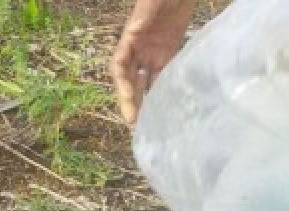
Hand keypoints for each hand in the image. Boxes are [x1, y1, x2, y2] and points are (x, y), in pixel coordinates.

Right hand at [110, 0, 195, 124]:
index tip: (128, 99)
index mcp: (130, 40)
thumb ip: (142, 18)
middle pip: (130, 80)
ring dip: (144, 99)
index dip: (121, 85)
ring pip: (145, 81)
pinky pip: (162, 75)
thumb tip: (134, 31)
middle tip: (132, 122)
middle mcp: (138, 51)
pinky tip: (164, 103)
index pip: (119, 68)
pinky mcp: (169, 53)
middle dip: (130, 100)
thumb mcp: (150, 4)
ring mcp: (154, 53)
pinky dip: (161, 89)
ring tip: (145, 121)